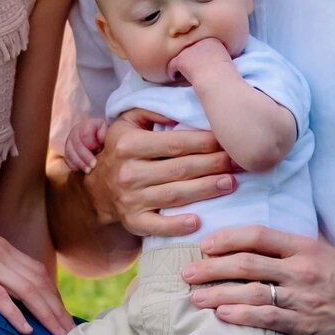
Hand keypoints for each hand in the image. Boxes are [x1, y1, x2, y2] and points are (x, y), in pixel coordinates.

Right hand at [0, 202, 72, 334]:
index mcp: (2, 248)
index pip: (38, 274)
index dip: (54, 296)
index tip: (64, 317)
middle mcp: (0, 253)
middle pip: (39, 283)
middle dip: (58, 309)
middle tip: (72, 333)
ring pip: (26, 289)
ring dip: (46, 313)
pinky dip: (14, 313)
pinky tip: (25, 329)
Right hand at [59, 116, 107, 175]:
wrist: (98, 137)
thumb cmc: (103, 135)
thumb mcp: (106, 130)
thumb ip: (104, 133)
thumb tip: (101, 139)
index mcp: (86, 125)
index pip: (85, 134)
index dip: (92, 144)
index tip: (99, 151)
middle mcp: (75, 132)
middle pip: (76, 145)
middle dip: (85, 156)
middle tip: (93, 165)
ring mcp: (69, 142)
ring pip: (70, 153)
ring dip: (79, 163)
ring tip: (88, 170)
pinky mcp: (68, 152)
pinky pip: (67, 159)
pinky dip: (74, 166)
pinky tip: (82, 170)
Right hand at [82, 109, 236, 239]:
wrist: (96, 189)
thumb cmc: (120, 150)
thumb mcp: (127, 123)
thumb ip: (151, 111)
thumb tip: (179, 109)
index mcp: (130, 145)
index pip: (176, 143)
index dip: (205, 142)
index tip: (228, 140)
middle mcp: (129, 172)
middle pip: (180, 169)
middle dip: (213, 165)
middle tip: (239, 162)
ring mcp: (131, 199)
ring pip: (175, 195)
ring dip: (206, 190)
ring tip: (231, 183)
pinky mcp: (133, 221)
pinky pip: (158, 225)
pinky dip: (177, 225)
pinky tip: (198, 222)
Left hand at [166, 38, 234, 82]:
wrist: (217, 80)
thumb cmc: (224, 75)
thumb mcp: (225, 59)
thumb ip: (216, 55)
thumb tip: (209, 61)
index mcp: (212, 40)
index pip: (200, 45)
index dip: (199, 56)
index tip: (201, 65)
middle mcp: (198, 41)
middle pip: (190, 50)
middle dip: (190, 59)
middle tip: (192, 70)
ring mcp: (188, 49)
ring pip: (180, 57)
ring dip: (182, 65)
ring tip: (185, 75)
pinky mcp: (180, 59)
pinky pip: (172, 66)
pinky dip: (173, 73)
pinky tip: (177, 78)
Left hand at [182, 225, 334, 334]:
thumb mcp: (320, 250)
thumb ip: (288, 245)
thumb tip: (251, 240)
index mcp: (303, 246)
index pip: (257, 235)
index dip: (227, 238)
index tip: (205, 244)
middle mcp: (300, 269)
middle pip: (247, 263)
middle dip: (212, 267)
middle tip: (188, 272)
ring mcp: (301, 297)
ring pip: (252, 291)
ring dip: (219, 293)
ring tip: (195, 297)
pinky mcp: (304, 323)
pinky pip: (267, 317)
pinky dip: (242, 315)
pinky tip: (222, 314)